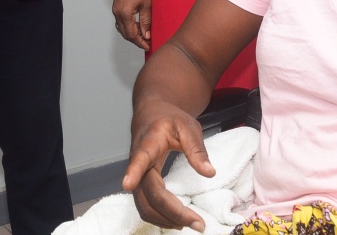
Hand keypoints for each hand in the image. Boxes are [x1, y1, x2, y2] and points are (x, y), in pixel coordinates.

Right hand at [113, 0, 151, 50]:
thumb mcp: (146, 4)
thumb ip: (146, 21)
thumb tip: (146, 35)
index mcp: (125, 14)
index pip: (132, 35)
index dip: (140, 43)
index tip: (148, 46)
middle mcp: (117, 13)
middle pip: (125, 34)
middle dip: (136, 40)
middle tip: (147, 43)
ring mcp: (115, 10)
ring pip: (122, 29)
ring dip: (132, 34)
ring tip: (143, 35)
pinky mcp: (116, 7)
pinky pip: (120, 22)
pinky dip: (128, 27)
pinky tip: (136, 25)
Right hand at [123, 100, 212, 232]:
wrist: (150, 114)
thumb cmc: (169, 119)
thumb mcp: (188, 126)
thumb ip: (197, 149)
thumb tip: (209, 173)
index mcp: (149, 142)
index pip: (140, 158)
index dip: (133, 171)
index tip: (127, 184)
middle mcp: (138, 161)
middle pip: (148, 192)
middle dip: (171, 212)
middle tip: (198, 223)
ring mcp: (137, 175)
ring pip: (144, 204)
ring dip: (165, 219)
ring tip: (190, 223)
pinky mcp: (140, 184)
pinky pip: (145, 205)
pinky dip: (160, 217)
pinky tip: (177, 219)